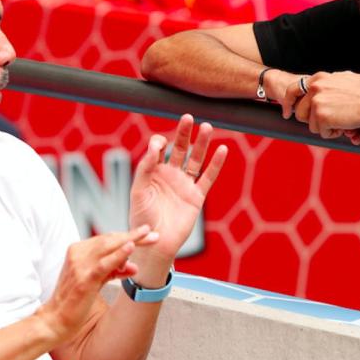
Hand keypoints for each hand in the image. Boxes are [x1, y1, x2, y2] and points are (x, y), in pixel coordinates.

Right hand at [36, 226, 157, 342]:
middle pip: (110, 239)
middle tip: (153, 234)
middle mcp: (77, 254)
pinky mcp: (84, 279)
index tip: (146, 233)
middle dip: (134, 235)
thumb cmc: (74, 301)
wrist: (55, 320)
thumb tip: (134, 266)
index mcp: (78, 250)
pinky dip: (118, 255)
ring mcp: (80, 265)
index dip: (128, 235)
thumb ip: (113, 271)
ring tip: (149, 237)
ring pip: (108, 246)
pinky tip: (130, 248)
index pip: (107, 238)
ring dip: (131, 240)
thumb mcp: (95, 281)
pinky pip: (104, 264)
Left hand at [127, 114, 226, 283]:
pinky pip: (208, 177)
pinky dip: (216, 164)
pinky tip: (222, 150)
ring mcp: (184, 184)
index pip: (159, 149)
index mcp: (153, 172)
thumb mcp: (138, 190)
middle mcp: (170, 175)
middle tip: (188, 117)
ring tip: (207, 126)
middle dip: (183, 133)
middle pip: (179, 148)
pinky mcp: (196, 196)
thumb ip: (145, 167)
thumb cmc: (142, 218)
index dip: (159, 142)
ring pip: (195, 159)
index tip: (160, 145)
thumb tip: (155, 146)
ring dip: (201, 143)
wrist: (155, 243)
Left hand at [287, 71, 359, 138]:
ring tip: (341, 122)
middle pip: (300, 112)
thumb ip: (332, 85)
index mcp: (319, 77)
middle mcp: (315, 87)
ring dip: (325, 127)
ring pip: (311, 124)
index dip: (289, 102)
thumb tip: (326, 94)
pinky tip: (345, 126)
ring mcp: (316, 102)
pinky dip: (333, 133)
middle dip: (312, 120)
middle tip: (327, 122)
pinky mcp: (321, 116)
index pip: (294, 89)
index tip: (287, 112)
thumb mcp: (347, 80)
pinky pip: (321, 132)